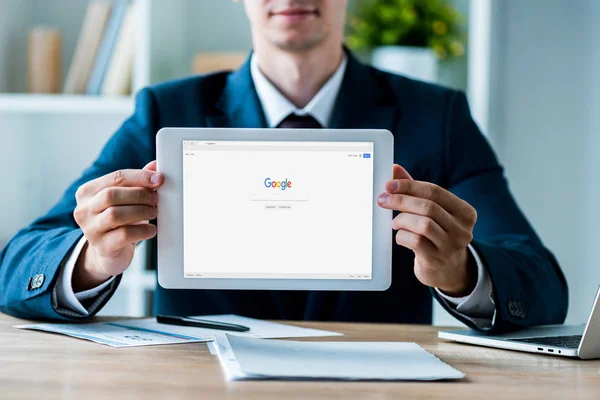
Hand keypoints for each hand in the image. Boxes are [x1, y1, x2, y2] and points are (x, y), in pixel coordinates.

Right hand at [72, 161, 163, 291]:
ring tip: (154, 212)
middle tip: (156, 199)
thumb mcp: (125, 199)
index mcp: (88, 191)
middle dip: (139, 194)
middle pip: (112, 194)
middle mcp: (84, 209)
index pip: (115, 177)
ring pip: (115, 214)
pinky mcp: (101, 246)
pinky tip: (152, 229)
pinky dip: (142, 230)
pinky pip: (124, 235)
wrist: (109, 253)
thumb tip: (155, 165)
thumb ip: (138, 182)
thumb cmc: (118, 222)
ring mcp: (90, 229)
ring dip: (141, 211)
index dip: (140, 176)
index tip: (159, 179)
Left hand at [377, 165, 477, 296]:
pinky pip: (415, 242)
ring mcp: (451, 246)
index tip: (389, 185)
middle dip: (401, 200)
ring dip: (402, 220)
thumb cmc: (436, 234)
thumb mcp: (433, 211)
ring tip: (395, 222)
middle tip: (383, 200)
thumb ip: (415, 190)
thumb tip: (395, 168)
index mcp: (465, 212)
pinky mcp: (437, 260)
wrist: (447, 269)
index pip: (435, 191)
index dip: (409, 186)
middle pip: (428, 207)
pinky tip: (401, 236)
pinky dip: (402, 236)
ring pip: (423, 224)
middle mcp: (462, 229)